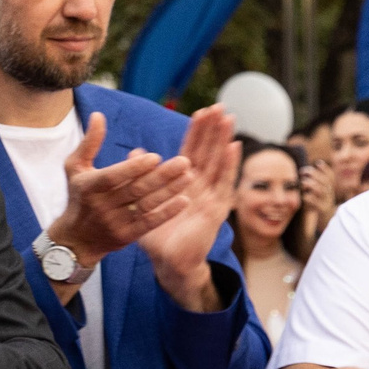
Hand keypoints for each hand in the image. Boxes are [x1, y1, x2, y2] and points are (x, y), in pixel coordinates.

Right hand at [48, 112, 194, 270]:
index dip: (133, 167)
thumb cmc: (79, 195)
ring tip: (190, 176)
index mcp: (88, 187)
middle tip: (185, 162)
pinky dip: (167, 212)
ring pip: (145, 205)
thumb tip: (99, 115)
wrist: (76, 238)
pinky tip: (184, 200)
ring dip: (169, 191)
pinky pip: (149, 224)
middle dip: (161, 176)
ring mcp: (114, 223)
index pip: (113, 177)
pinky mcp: (125, 237)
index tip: (156, 156)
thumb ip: (89, 143)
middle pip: (135, 190)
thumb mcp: (75, 168)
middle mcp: (101, 206)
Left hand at [137, 106, 237, 309]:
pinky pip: (224, 184)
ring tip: (229, 119)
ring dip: (224, 141)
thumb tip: (134, 152)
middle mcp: (200, 187)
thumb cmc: (157, 234)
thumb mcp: (142, 203)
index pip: (191, 151)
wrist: (168, 262)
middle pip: (208, 153)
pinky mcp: (216, 210)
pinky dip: (229, 165)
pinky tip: (234, 147)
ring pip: (219, 163)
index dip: (197, 132)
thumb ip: (139, 178)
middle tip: (220, 106)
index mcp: (183, 183)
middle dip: (214, 130)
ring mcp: (211, 197)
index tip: (202, 111)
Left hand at [299, 160, 335, 234]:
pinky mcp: (321, 209)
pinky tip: (303, 196)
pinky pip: (315, 202)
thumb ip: (314, 183)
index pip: (330, 176)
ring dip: (310, 184)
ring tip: (302, 183)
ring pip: (320, 189)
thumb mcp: (319, 193)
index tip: (318, 162)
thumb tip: (304, 173)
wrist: (327, 219)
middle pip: (324, 180)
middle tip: (302, 172)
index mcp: (329, 188)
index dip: (325, 168)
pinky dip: (308, 197)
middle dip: (313, 173)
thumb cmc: (319, 204)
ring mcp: (325, 201)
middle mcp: (329, 193)